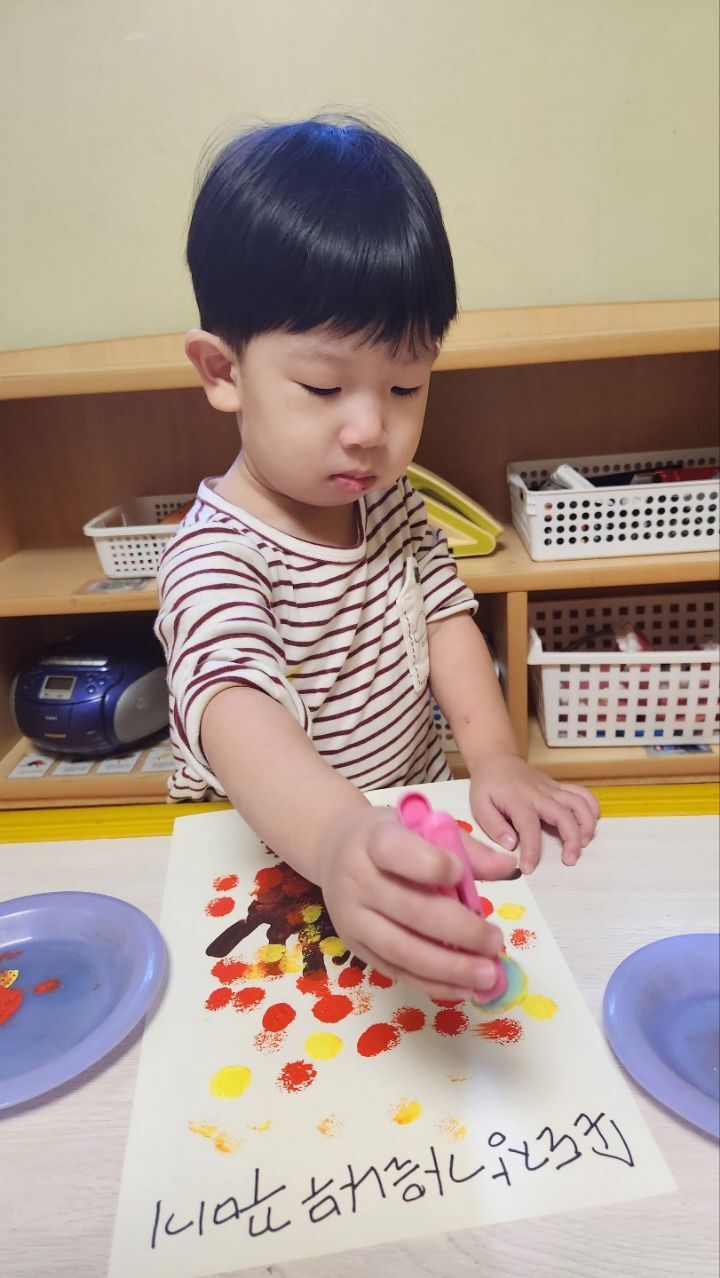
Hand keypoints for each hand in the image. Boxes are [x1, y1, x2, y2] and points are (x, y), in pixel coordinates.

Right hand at [317, 804, 518, 1000]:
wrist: (336, 851)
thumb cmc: (391, 838)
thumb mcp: (421, 827)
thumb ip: (465, 848)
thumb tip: (507, 867)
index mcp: (374, 840)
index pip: (395, 851)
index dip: (429, 864)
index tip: (461, 873)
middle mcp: (356, 879)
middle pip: (407, 909)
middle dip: (458, 930)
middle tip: (495, 941)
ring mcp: (352, 918)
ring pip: (401, 949)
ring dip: (448, 967)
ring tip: (487, 975)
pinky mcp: (355, 948)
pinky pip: (396, 971)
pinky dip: (432, 984)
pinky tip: (463, 988)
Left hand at [469, 754, 599, 872]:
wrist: (496, 760)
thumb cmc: (487, 785)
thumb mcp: (479, 805)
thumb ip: (494, 826)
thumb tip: (511, 844)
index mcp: (518, 801)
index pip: (529, 828)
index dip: (532, 851)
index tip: (529, 869)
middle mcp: (539, 795)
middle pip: (564, 815)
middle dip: (571, 840)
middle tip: (569, 860)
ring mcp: (552, 789)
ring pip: (579, 803)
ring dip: (586, 825)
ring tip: (582, 844)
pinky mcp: (559, 787)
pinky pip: (582, 793)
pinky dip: (592, 807)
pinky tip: (591, 823)